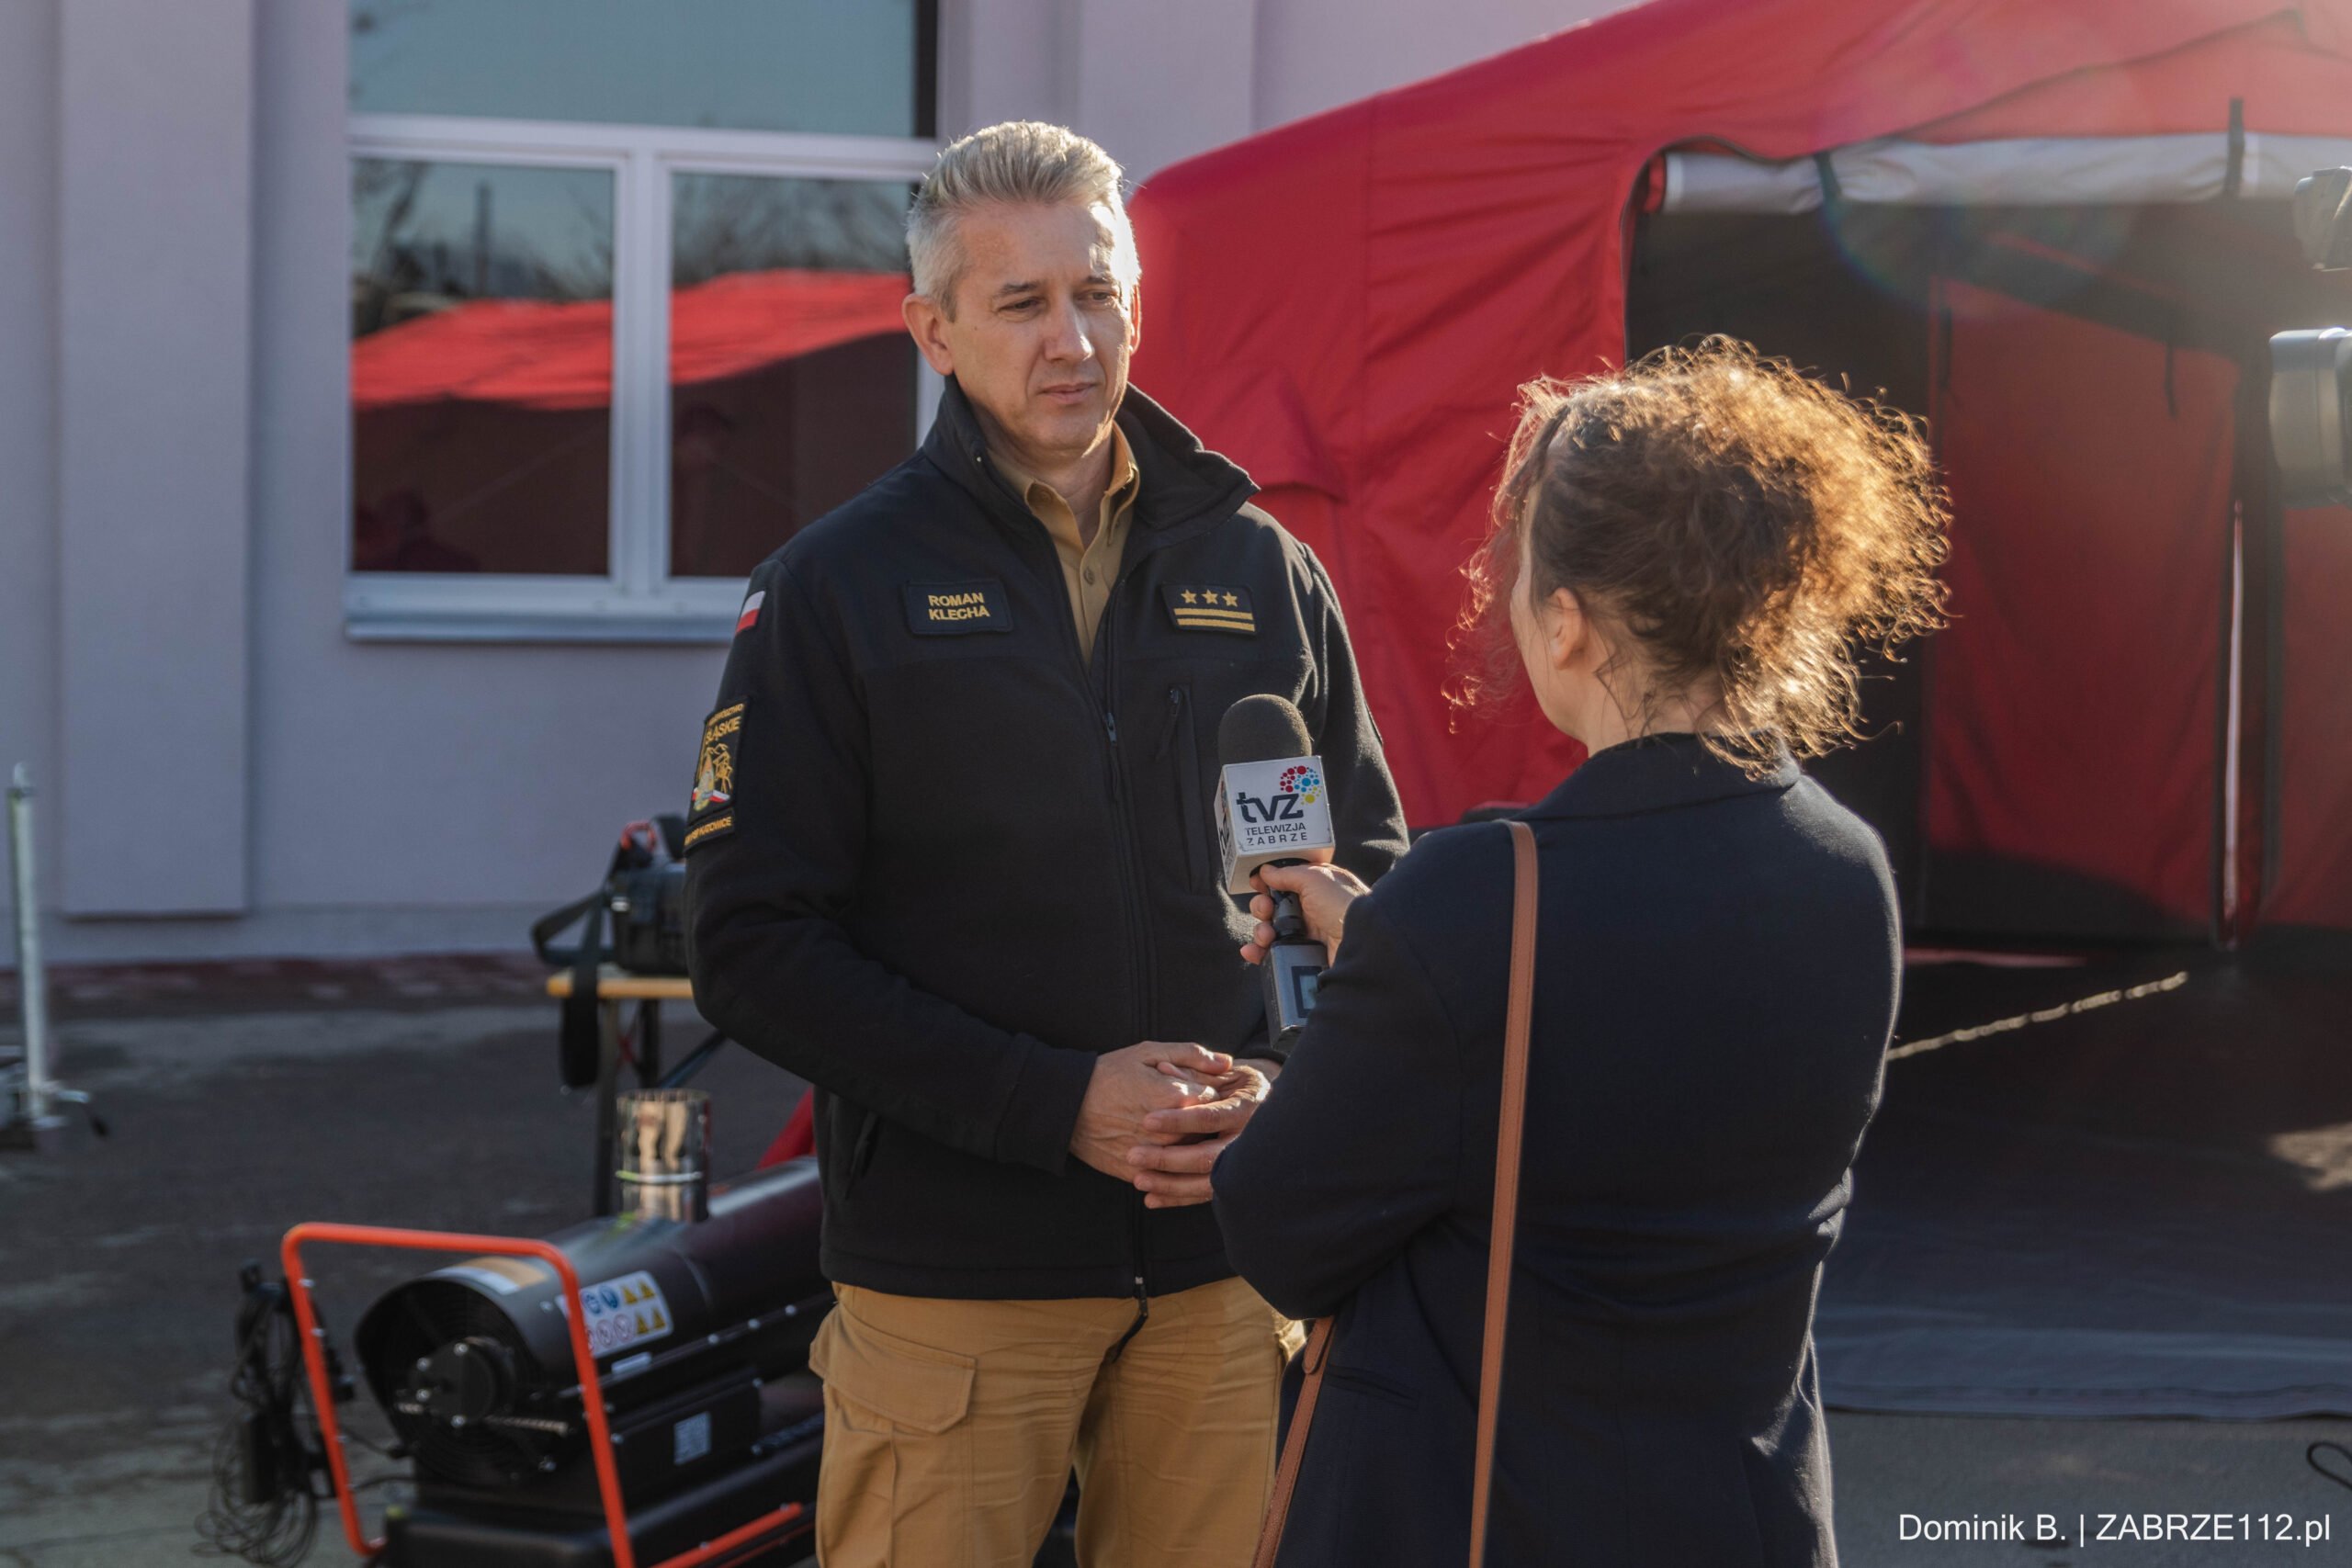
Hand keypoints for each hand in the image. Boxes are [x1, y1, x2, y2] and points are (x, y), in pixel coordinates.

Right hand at [1070, 1042, 1231, 1180]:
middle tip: (1195, 1111)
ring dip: (1191, 1145)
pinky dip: (1170, 1168)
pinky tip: (1164, 1152)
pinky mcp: (1138, 1172)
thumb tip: (1227, 1063)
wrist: (1067, 1106)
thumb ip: (1191, 1055)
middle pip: (1207, 1131)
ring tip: (1177, 1130)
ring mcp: (1154, 1156)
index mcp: (1176, 1098)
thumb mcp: (1148, 1053)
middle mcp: (1169, 1131)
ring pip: (1189, 1155)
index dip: (1213, 1093)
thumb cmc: (1109, 1074)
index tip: (1205, 1089)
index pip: (1216, 1099)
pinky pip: (1166, 1176)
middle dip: (1205, 1121)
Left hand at [1125, 1060, 1279, 1207]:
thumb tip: (1163, 1070)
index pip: (1210, 1117)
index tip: (1146, 1121)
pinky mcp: (1236, 1182)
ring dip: (1170, 1185)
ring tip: (1139, 1179)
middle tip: (1133, 1155)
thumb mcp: (1221, 1073)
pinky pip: (1206, 1195)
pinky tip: (1152, 1198)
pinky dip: (1178, 1199)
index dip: (1178, 1120)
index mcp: (1246, 1107)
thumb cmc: (1239, 1086)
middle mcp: (1248, 1140)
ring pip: (1207, 1182)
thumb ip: (1193, 1073)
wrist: (1272, 1110)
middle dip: (1168, 1159)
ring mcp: (1245, 1165)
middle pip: (1208, 1157)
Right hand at [1240, 863, 1370, 964]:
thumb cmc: (1343, 905)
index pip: (1286, 883)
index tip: (1257, 883)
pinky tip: (1253, 951)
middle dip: (1261, 907)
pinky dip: (1259, 952)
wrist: (1360, 943)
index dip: (1269, 883)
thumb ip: (1288, 873)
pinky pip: (1274, 953)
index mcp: (1317, 888)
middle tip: (1266, 908)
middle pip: (1273, 907)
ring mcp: (1306, 935)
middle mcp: (1311, 911)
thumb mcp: (1315, 878)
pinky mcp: (1302, 956)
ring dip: (1260, 930)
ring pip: (1271, 931)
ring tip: (1266, 934)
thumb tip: (1266, 871)